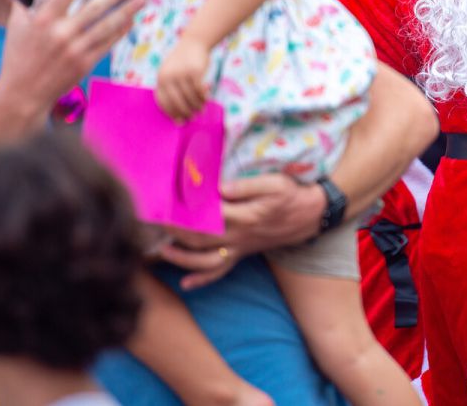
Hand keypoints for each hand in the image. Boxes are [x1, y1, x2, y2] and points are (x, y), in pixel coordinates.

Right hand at [0, 0, 143, 140]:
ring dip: (127, 11)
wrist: (23, 93)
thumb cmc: (19, 54)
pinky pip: (108, 43)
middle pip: (95, 8)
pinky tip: (130, 20)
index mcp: (42, 20)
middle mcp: (61, 34)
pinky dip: (120, 30)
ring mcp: (75, 50)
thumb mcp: (18, 24)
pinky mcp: (86, 64)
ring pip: (107, 26)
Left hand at [155, 37, 209, 121]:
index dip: (171, 113)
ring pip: (189, 97)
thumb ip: (171, 88)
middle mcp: (169, 76)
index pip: (163, 101)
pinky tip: (206, 99)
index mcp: (161, 78)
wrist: (194, 42)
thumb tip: (177, 111)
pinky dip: (203, 97)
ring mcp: (182, 74)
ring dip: (196, 106)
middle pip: (176, 102)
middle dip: (185, 112)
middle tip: (192, 118)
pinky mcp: (194, 71)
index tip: (179, 121)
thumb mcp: (172, 72)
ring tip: (201, 110)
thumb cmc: (183, 61)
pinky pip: (199, 90)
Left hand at [160, 175, 326, 289]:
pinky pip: (222, 271)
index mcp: (245, 216)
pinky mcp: (243, 254)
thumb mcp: (274, 183)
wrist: (311, 215)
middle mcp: (240, 236)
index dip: (186, 211)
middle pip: (201, 239)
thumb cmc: (291, 194)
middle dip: (175, 233)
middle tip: (155, 223)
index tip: (166, 203)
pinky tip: (186, 283)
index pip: (208, 215)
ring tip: (163, 251)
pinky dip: (203, 280)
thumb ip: (246, 186)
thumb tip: (219, 188)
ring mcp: (240, 248)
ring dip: (183, 259)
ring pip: (207, 260)